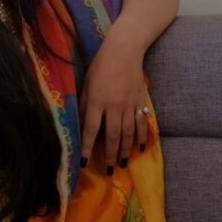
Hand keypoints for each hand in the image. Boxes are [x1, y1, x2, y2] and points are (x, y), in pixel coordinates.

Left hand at [79, 34, 149, 174]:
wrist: (125, 50)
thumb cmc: (101, 66)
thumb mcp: (87, 84)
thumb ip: (84, 106)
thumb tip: (80, 126)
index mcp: (98, 101)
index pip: (92, 129)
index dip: (88, 147)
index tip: (84, 163)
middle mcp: (114, 105)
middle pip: (113, 136)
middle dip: (111, 155)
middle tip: (109, 171)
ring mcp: (130, 104)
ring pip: (128, 133)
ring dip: (126, 151)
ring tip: (123, 164)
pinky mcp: (140, 101)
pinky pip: (141, 123)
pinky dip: (141, 137)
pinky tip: (139, 149)